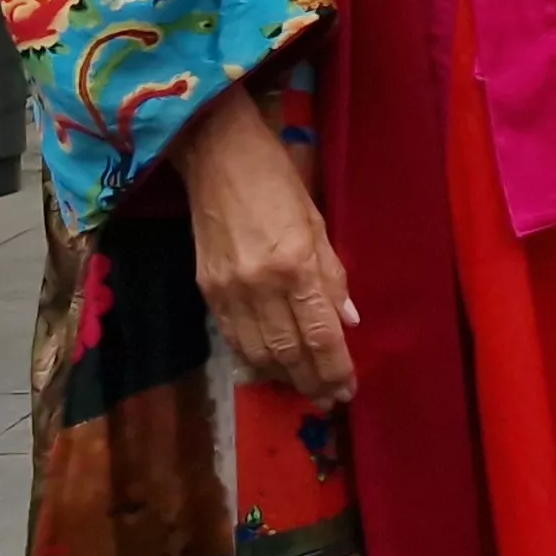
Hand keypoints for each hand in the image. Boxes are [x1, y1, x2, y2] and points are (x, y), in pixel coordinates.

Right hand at [178, 86, 359, 403]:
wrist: (217, 157)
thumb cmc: (277, 181)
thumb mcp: (317, 222)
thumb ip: (332, 276)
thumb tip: (348, 322)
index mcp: (295, 264)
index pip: (320, 334)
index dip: (336, 369)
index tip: (348, 389)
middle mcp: (261, 286)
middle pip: (290, 354)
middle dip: (313, 382)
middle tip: (330, 398)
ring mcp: (229, 292)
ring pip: (259, 355)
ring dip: (285, 378)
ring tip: (305, 386)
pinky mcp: (207, 291)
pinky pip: (233, 340)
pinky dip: (255, 360)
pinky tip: (272, 366)